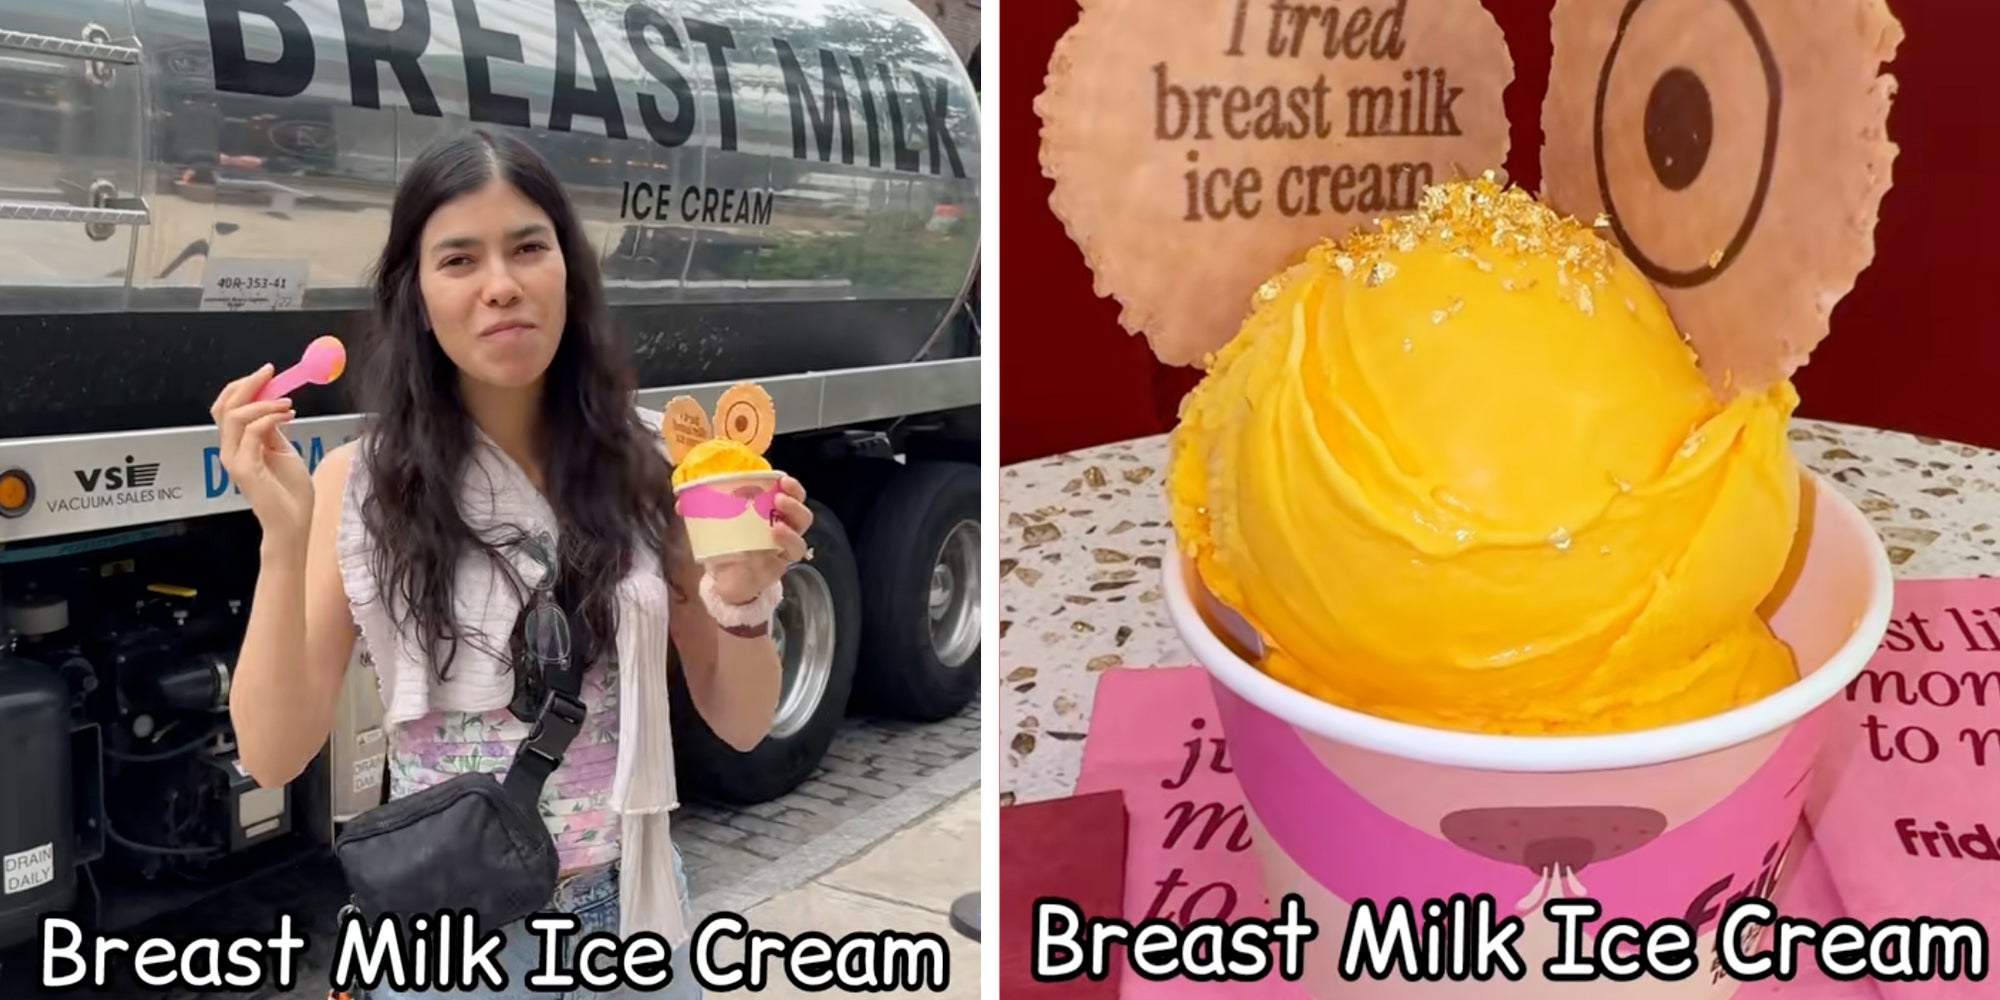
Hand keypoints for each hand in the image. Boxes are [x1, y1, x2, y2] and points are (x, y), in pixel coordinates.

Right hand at [210, 364, 313, 546]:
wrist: (294, 522)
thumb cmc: (291, 492)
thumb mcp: (282, 451)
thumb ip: (271, 430)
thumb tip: (271, 405)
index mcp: (237, 444)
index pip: (228, 406)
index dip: (245, 386)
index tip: (268, 372)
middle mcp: (230, 450)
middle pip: (224, 406)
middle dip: (247, 384)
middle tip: (269, 372)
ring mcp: (234, 459)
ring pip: (235, 416)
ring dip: (263, 402)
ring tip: (288, 404)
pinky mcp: (243, 469)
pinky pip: (251, 432)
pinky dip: (269, 418)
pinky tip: (288, 417)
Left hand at [704, 476, 811, 605]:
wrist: (726, 584)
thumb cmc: (725, 550)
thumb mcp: (713, 530)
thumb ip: (701, 514)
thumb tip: (679, 501)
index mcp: (767, 514)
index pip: (788, 495)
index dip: (790, 486)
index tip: (782, 478)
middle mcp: (781, 528)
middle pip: (800, 510)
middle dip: (795, 499)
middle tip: (780, 495)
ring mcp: (783, 547)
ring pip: (802, 530)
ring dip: (794, 518)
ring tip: (778, 516)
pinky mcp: (780, 564)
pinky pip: (793, 552)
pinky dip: (788, 541)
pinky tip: (776, 535)